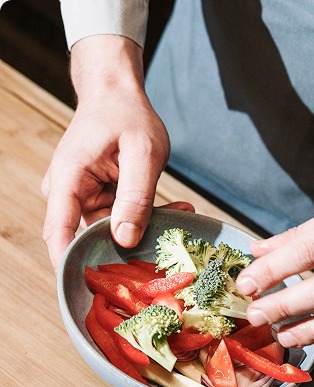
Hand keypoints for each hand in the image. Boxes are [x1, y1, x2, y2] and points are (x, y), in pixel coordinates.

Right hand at [42, 36, 171, 269]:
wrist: (117, 95)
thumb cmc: (127, 115)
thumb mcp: (142, 153)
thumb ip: (136, 197)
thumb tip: (125, 239)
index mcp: (68, 180)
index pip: (60, 232)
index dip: (70, 264)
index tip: (87, 291)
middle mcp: (68, 194)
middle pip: (89, 238)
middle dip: (125, 251)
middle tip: (163, 257)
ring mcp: (83, 200)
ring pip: (111, 233)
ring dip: (145, 231)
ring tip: (180, 217)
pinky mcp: (99, 203)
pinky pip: (122, 221)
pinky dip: (147, 219)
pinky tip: (176, 210)